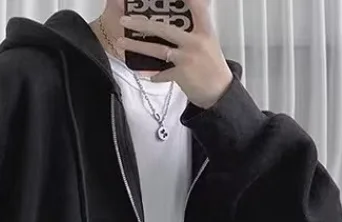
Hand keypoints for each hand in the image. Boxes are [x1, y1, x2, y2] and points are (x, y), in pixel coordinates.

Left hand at [119, 0, 233, 107]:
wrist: (219, 92)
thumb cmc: (212, 67)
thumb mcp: (209, 42)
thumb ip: (197, 28)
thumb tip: (185, 15)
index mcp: (204, 31)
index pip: (197, 7)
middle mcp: (195, 42)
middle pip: (164, 29)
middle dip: (142, 24)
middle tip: (125, 21)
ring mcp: (187, 58)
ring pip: (158, 50)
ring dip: (137, 47)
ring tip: (121, 43)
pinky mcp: (181, 75)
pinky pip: (161, 73)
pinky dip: (153, 74)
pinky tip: (145, 72)